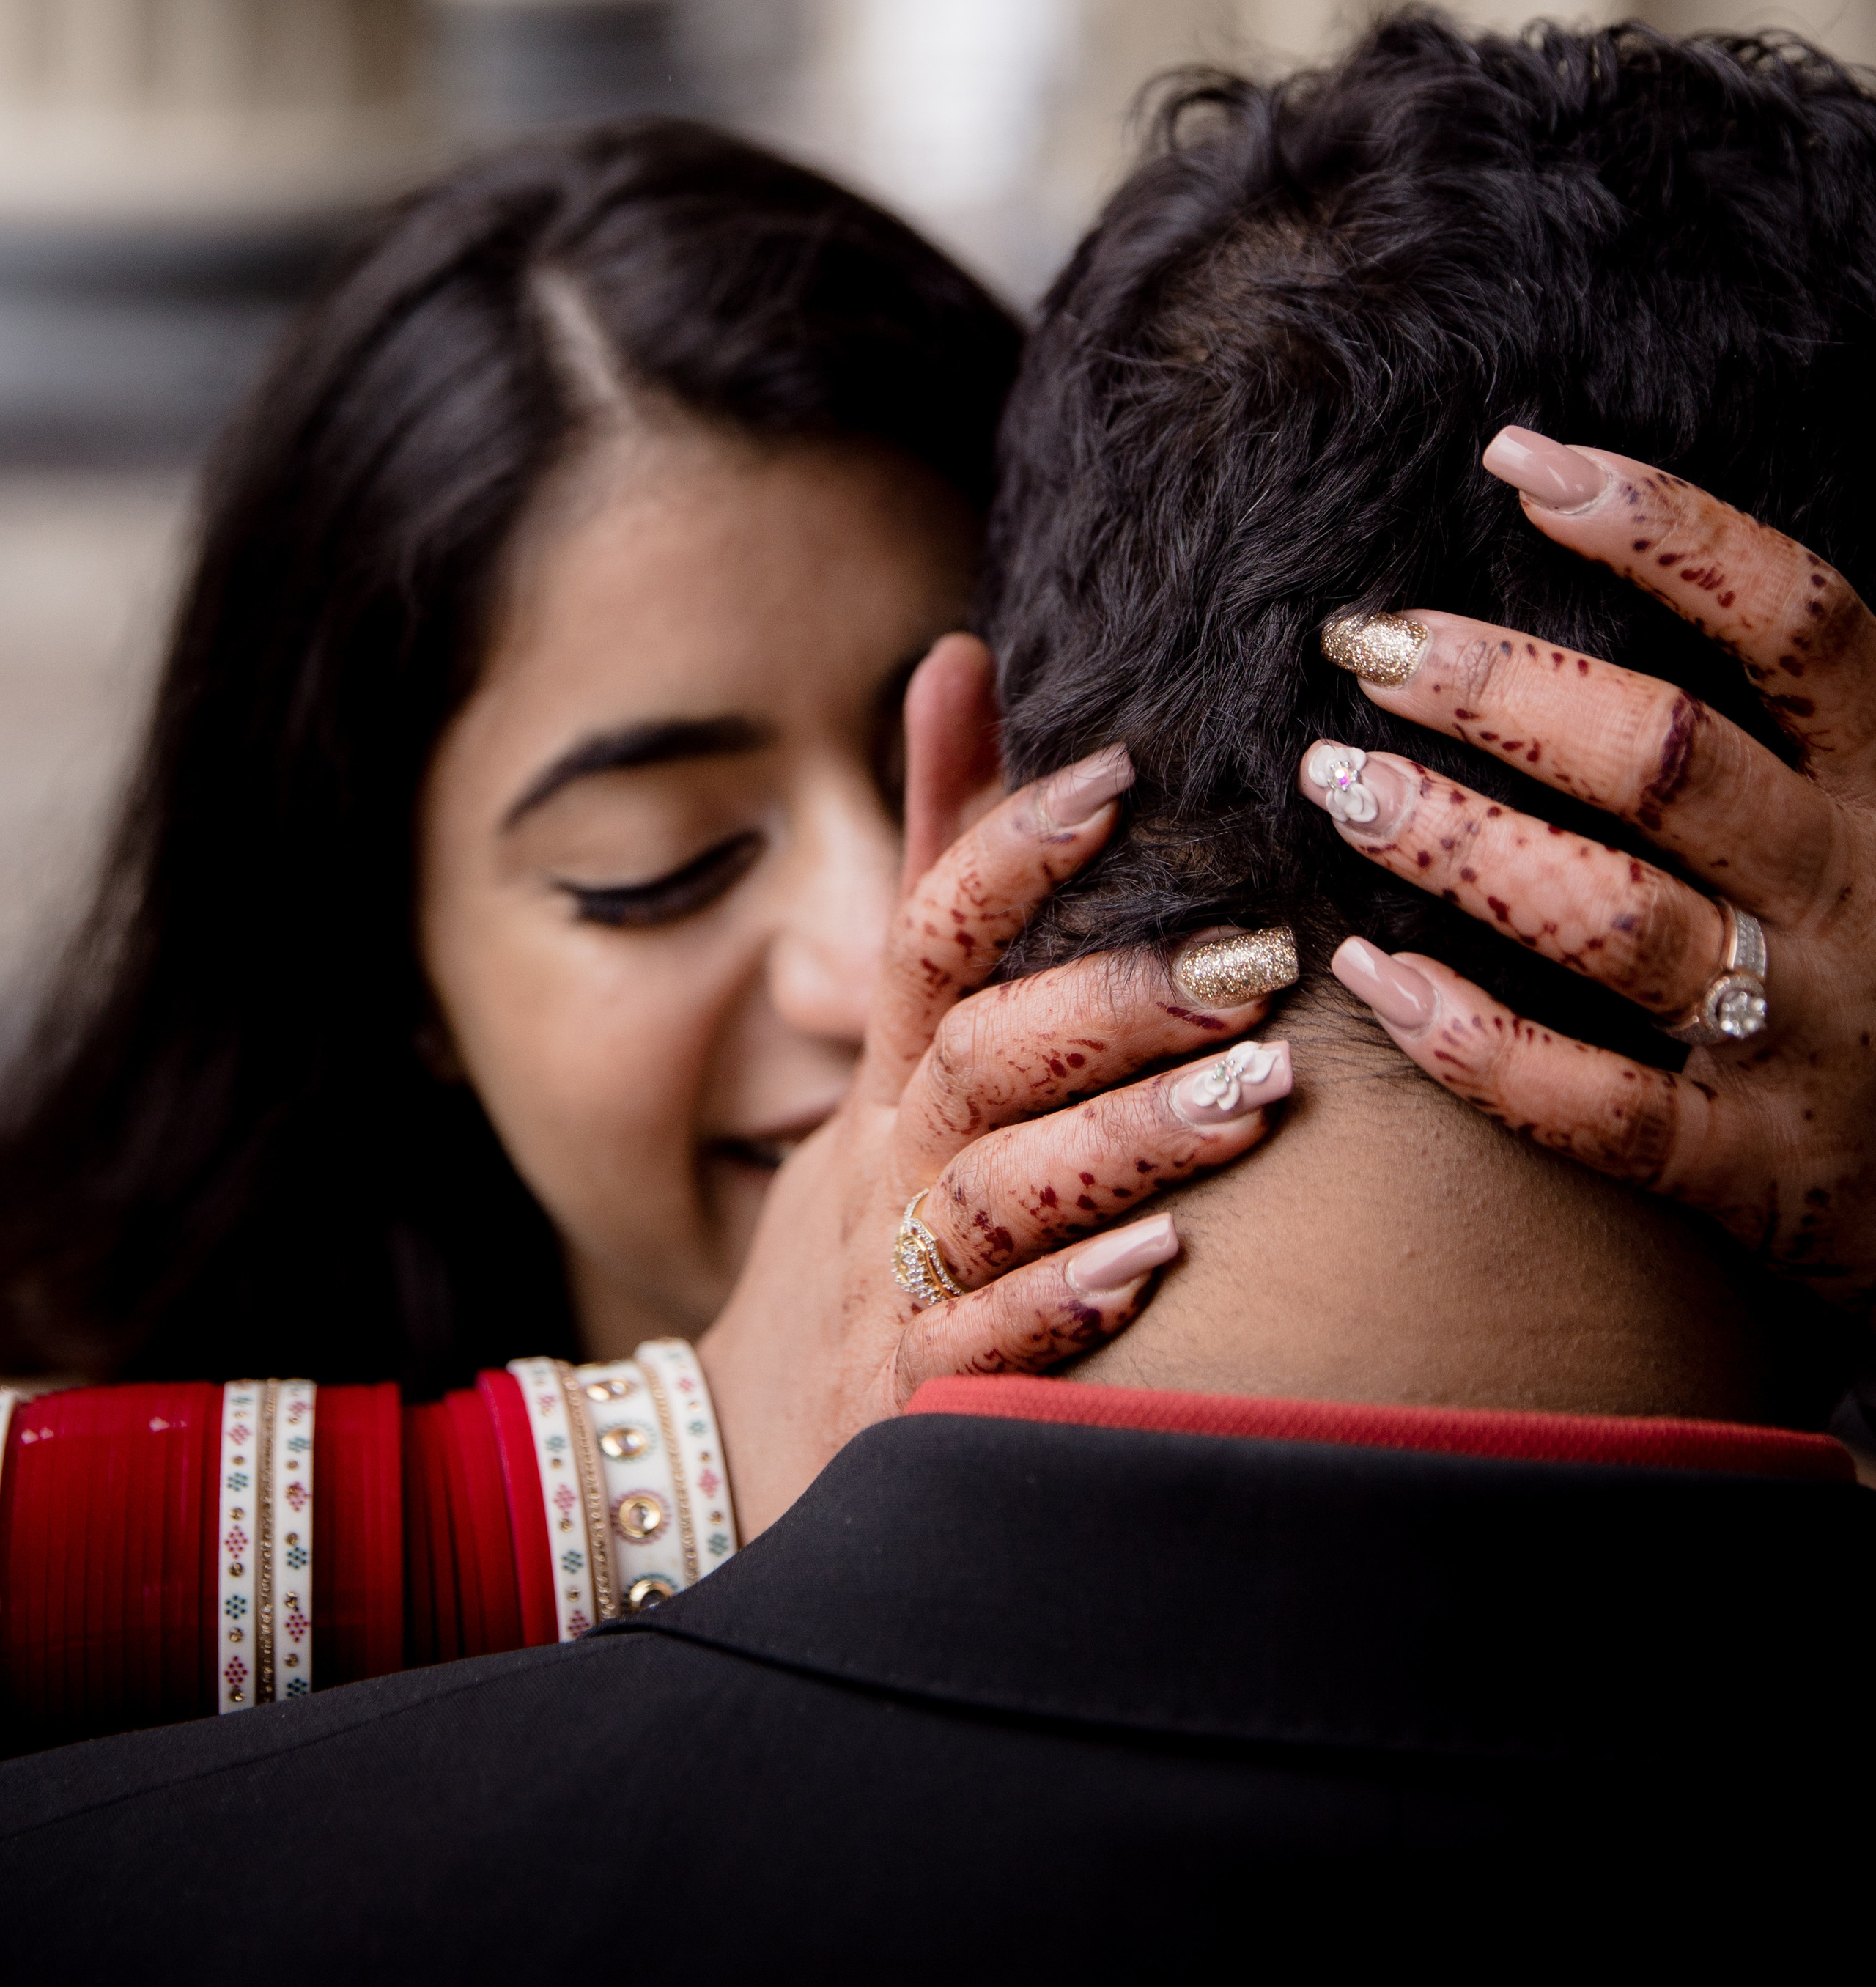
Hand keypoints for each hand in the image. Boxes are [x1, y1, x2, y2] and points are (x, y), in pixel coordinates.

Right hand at [703, 635, 1293, 1530]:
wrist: (746, 1450)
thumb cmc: (864, 1215)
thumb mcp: (888, 1040)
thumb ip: (936, 858)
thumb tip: (958, 657)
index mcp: (893, 1075)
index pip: (932, 935)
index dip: (1011, 848)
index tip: (1120, 774)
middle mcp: (890, 1163)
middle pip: (980, 1057)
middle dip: (1111, 1001)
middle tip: (1254, 958)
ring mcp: (897, 1280)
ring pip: (999, 1193)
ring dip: (1123, 1136)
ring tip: (1252, 1091)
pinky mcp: (915, 1398)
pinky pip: (981, 1346)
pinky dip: (1062, 1303)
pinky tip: (1160, 1261)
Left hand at [1300, 430, 1875, 1326]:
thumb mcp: (1869, 812)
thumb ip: (1771, 716)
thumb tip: (1590, 533)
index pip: (1800, 620)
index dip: (1666, 529)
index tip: (1520, 458)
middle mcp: (1852, 893)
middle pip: (1670, 760)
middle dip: (1505, 690)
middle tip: (1370, 644)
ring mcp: (1803, 1035)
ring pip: (1615, 922)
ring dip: (1462, 843)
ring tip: (1342, 782)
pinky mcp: (1753, 1169)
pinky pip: (1599, 1111)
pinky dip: (1476, 1041)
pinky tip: (1372, 974)